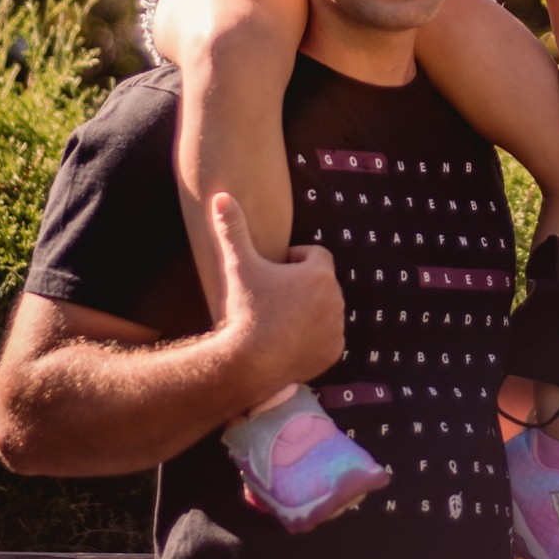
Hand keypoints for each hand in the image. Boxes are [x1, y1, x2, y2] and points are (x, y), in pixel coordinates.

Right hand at [212, 193, 345, 403]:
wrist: (247, 363)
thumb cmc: (245, 310)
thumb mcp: (238, 265)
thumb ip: (232, 228)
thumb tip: (221, 195)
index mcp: (320, 275)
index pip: (315, 255)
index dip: (294, 260)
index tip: (274, 272)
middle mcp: (336, 300)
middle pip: (321, 283)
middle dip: (302, 286)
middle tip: (273, 298)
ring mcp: (337, 328)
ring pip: (324, 310)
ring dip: (309, 310)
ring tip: (279, 319)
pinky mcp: (334, 352)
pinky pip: (327, 337)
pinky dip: (313, 337)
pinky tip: (289, 341)